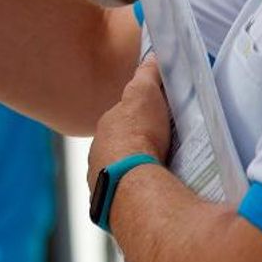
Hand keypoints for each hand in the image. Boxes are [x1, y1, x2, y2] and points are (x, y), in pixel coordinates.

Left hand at [87, 59, 172, 190]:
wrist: (131, 178)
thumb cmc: (137, 134)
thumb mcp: (144, 93)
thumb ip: (147, 75)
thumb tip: (151, 57)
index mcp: (105, 129)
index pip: (121, 122)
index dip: (138, 121)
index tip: (154, 125)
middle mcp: (98, 154)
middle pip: (120, 148)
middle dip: (136, 148)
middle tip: (163, 150)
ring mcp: (103, 180)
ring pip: (122, 172)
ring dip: (137, 172)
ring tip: (163, 174)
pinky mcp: (113, 204)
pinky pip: (127, 195)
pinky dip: (139, 193)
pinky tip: (156, 194)